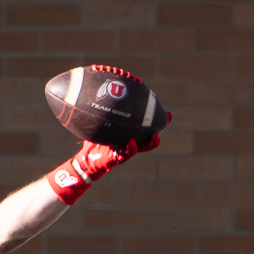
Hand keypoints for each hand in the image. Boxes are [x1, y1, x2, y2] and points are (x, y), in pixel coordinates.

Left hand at [45, 111, 168, 205]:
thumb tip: (104, 91)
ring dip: (149, 142)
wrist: (85, 162)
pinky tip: (132, 142)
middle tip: (167, 119)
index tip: (168, 113)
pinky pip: (124, 154)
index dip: (156, 120)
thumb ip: (103, 114)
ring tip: (155, 136)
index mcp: (127, 135)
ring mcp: (123, 152)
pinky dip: (129, 149)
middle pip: (148, 137)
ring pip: (140, 147)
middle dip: (158, 127)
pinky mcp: (115, 159)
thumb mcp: (98, 126)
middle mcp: (128, 143)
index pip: (144, 127)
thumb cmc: (92, 143)